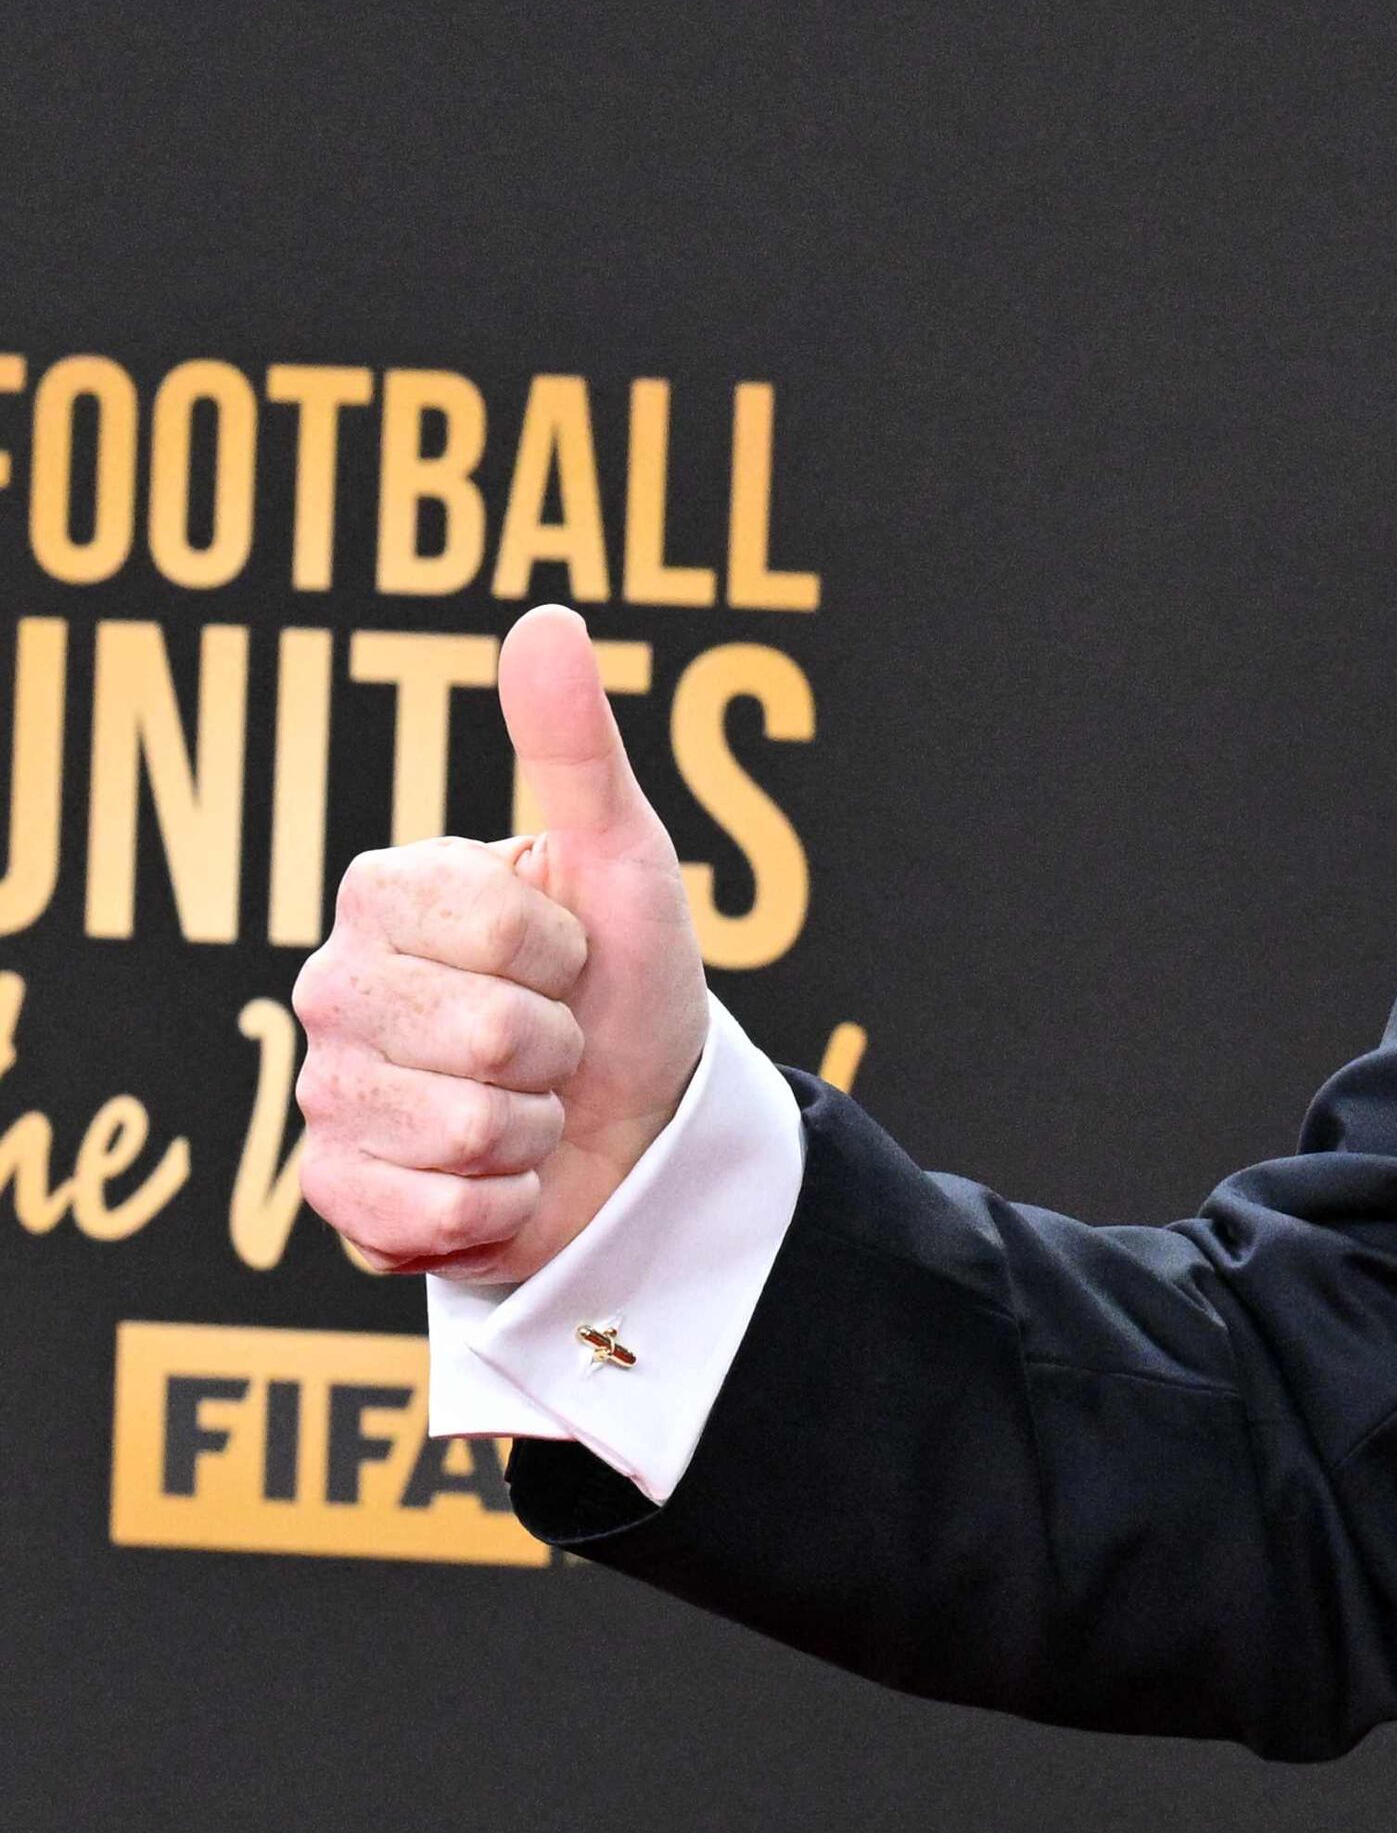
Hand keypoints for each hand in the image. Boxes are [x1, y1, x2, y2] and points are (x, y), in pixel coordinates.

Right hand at [292, 604, 710, 1283]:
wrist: (634, 1130)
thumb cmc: (625, 986)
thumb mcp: (623, 860)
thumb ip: (574, 747)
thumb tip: (545, 618)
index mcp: (385, 891)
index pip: (499, 928)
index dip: (565, 952)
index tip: (566, 955)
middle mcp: (333, 984)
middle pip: (485, 1035)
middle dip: (556, 1048)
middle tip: (552, 1041)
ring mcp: (325, 1092)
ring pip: (464, 1128)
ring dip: (531, 1128)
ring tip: (525, 1105)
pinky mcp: (336, 1196)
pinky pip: (434, 1213)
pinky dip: (498, 1204)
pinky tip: (495, 1176)